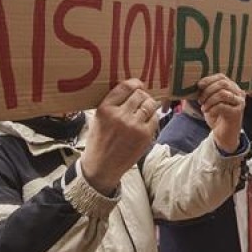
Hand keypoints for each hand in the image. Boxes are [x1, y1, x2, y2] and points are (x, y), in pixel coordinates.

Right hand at [79, 79, 158, 194]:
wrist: (101, 167)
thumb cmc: (99, 141)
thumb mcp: (97, 119)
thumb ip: (111, 104)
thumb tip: (130, 89)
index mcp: (105, 109)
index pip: (125, 87)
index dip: (134, 83)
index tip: (138, 84)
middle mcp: (120, 116)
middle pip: (139, 95)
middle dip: (142, 95)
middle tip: (141, 99)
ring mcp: (134, 126)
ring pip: (149, 104)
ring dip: (149, 104)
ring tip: (145, 108)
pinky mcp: (145, 136)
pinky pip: (155, 118)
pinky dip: (152, 117)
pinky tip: (146, 121)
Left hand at [197, 74, 245, 152]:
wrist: (224, 134)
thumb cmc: (217, 116)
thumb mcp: (210, 101)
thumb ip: (207, 91)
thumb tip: (198, 84)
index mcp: (232, 87)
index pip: (222, 77)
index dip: (209, 79)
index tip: (199, 85)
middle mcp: (238, 93)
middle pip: (222, 84)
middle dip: (208, 91)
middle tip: (200, 100)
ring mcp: (239, 102)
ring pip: (222, 94)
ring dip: (209, 100)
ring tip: (204, 108)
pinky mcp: (237, 112)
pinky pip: (221, 106)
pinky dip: (212, 109)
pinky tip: (209, 113)